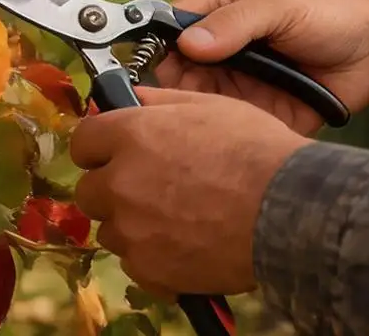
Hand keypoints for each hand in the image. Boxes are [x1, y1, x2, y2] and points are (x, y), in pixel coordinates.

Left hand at [71, 87, 302, 296]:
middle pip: (89, 190)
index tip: (113, 150)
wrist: (284, 208)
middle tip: (148, 184)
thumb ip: (160, 101)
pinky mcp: (148, 269)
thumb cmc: (253, 147)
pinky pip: (133, 261)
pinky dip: (151, 254)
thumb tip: (130, 98)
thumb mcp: (209, 105)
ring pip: (111, 228)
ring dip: (131, 222)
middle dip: (112, 186)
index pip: (83, 141)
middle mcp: (122, 182)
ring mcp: (132, 231)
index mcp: (133, 135)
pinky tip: (183, 243)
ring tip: (173, 215)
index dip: (98, 145)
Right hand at [152, 0, 368, 131]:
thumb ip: (236, 22)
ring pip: (194, 108)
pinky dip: (214, 141)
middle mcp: (221, 50)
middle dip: (166, 96)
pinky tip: (207, 154)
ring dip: (187, 122)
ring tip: (182, 140)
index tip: (144, 76)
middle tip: (162, 119)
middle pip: (175, 75)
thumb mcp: (281, 5)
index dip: (154, 51)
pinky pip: (224, 131)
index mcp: (221, 10)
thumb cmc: (330, 12)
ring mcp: (237, 86)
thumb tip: (187, 44)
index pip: (171, 30)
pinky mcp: (255, 117)